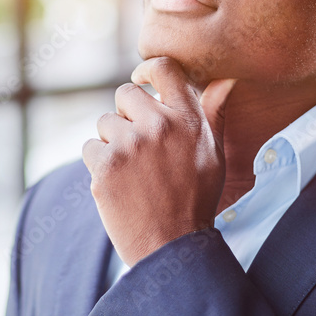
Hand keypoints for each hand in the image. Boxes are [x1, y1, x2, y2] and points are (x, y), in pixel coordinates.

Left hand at [82, 56, 236, 265]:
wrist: (171, 247)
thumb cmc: (195, 199)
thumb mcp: (214, 155)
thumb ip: (213, 114)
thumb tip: (225, 80)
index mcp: (189, 120)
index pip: (163, 68)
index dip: (146, 71)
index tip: (141, 80)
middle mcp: (160, 126)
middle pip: (125, 93)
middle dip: (126, 114)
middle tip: (138, 144)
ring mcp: (130, 146)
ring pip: (105, 122)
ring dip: (112, 142)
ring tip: (132, 170)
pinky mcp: (105, 167)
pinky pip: (90, 148)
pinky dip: (98, 164)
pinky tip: (118, 183)